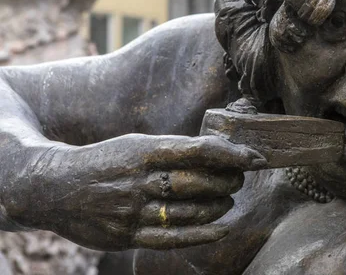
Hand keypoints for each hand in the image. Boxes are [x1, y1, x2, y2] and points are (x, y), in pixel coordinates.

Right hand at [4, 134, 265, 250]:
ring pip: (190, 211)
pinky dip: (202, 234)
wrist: (53, 187)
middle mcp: (139, 180)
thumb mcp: (135, 144)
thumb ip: (172, 150)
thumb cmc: (104, 161)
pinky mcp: (126, 235)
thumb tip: (217, 153)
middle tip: (240, 177)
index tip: (255, 157)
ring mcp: (132, 210)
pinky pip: (172, 238)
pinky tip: (222, 227)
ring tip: (228, 198)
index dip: (233, 154)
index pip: (199, 150)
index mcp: (143, 150)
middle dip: (228, 180)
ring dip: (218, 205)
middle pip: (199, 182)